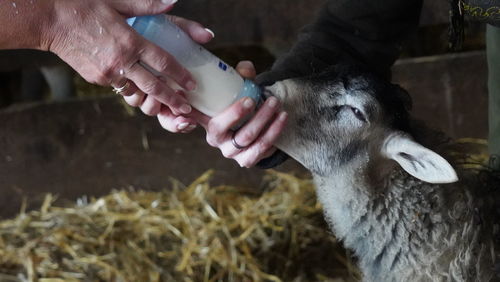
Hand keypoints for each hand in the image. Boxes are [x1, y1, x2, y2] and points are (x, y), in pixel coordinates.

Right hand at [43, 0, 212, 115]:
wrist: (50, 20)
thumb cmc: (85, 7)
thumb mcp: (118, 2)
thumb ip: (148, 6)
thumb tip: (173, 2)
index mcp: (131, 41)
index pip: (164, 63)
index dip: (181, 75)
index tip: (192, 85)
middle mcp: (122, 62)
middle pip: (154, 87)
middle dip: (172, 100)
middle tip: (186, 109)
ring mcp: (108, 74)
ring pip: (137, 92)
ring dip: (152, 100)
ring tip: (167, 106)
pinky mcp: (97, 80)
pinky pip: (120, 86)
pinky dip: (131, 88)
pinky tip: (140, 89)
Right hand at [194, 61, 287, 167]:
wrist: (240, 124)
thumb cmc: (234, 104)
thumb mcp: (233, 90)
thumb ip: (239, 77)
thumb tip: (246, 67)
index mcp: (210, 126)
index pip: (217, 125)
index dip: (233, 114)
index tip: (250, 100)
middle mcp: (220, 144)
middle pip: (243, 136)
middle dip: (261, 118)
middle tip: (273, 101)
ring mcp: (235, 155)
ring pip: (256, 145)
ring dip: (272, 128)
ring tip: (282, 112)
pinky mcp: (249, 160)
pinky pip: (265, 152)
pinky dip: (275, 136)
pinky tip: (281, 123)